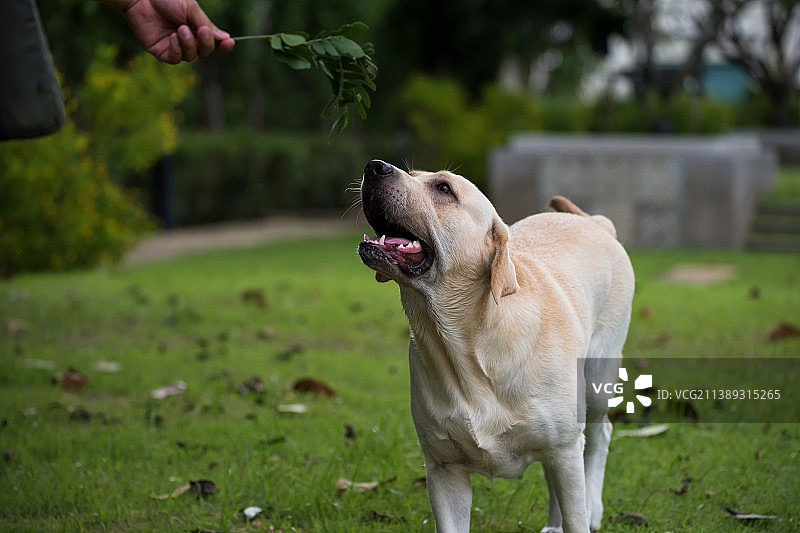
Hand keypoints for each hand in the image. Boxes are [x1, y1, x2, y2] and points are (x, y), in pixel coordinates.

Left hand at [104, 0, 234, 63]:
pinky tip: (172, 37)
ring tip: (180, 29)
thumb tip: (225, 38)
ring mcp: (174, 46)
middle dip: (205, 43)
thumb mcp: (191, 9)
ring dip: (189, 44)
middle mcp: (188, 39)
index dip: (223, 45)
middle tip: (202, 31)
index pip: (214, 42)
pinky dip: (176, 50)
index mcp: (197, 28)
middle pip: (204, 52)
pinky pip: (175, 59)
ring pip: (191, 57)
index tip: (229, 42)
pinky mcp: (161, 51)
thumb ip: (206, 25)